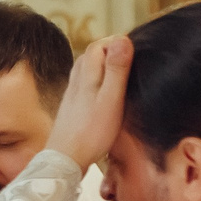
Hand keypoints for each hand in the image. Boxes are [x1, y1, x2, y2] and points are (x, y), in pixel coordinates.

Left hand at [50, 34, 132, 173]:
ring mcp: (72, 94)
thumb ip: (116, 69)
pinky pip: (84, 84)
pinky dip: (96, 81)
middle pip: (92, 55)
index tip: (136, 48)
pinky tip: (104, 94)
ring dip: (102, 66)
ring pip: (86, 70)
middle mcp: (76, 80)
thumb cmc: (91, 132)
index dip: (117, 42)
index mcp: (86, 74)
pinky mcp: (71, 108)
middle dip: (110, 51)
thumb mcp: (110, 98)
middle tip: (131, 58)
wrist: (65, 161)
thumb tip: (123, 39)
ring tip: (120, 73)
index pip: (99, 45)